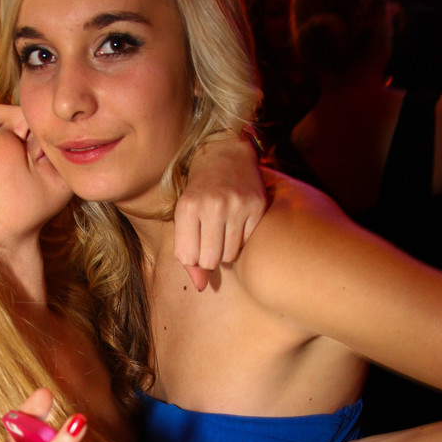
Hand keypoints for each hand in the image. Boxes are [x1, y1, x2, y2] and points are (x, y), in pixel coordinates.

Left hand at [174, 135, 266, 290]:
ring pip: (230, 255)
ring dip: (226, 250)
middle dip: (210, 257)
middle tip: (210, 240)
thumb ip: (187, 255)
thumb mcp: (184, 218)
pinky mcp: (257, 206)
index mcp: (187, 207)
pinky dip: (241, 239)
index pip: (188, 258)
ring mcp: (237, 205)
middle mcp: (212, 205)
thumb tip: (201, 287)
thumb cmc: (199, 192)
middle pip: (210, 261)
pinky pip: (247, 242)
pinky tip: (236, 222)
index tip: (195, 244)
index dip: (192, 258)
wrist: (225, 155)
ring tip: (223, 230)